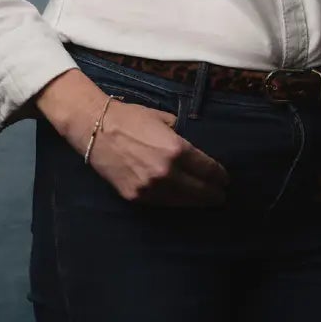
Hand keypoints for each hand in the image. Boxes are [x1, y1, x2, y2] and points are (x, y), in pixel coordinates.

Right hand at [86, 98, 229, 206]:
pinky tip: (182, 201)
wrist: (95, 128)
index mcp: (177, 150)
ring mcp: (151, 188)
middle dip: (214, 194)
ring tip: (207, 202)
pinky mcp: (136, 197)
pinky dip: (176, 203)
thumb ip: (181, 136)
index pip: (208, 169)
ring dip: (197, 202)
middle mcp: (167, 173)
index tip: (225, 179)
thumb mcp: (163, 119)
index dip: (219, 176)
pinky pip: (163, 203)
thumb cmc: (131, 118)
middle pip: (200, 190)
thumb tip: (193, 149)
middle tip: (222, 196)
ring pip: (182, 201)